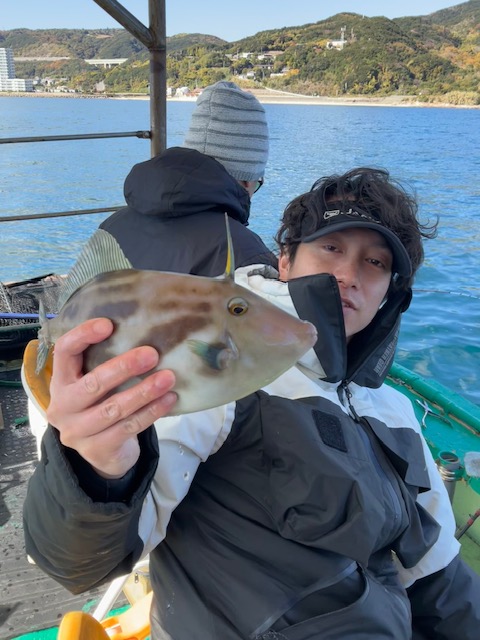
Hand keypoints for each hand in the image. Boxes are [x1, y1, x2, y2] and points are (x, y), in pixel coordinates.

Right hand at [46, 318, 176, 478]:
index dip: (83, 335)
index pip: (64, 351)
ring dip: (144, 392)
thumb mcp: (96, 384)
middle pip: (92, 383)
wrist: (103, 452)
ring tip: (168, 378)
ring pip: (114, 409)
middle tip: (152, 354)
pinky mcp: (96, 451)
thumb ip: (105, 362)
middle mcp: (62, 407)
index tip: (108, 324)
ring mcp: (77, 432)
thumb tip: (145, 332)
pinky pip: (128, 428)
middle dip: (124, 367)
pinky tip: (169, 399)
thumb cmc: (102, 405)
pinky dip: (151, 412)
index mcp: (60, 382)